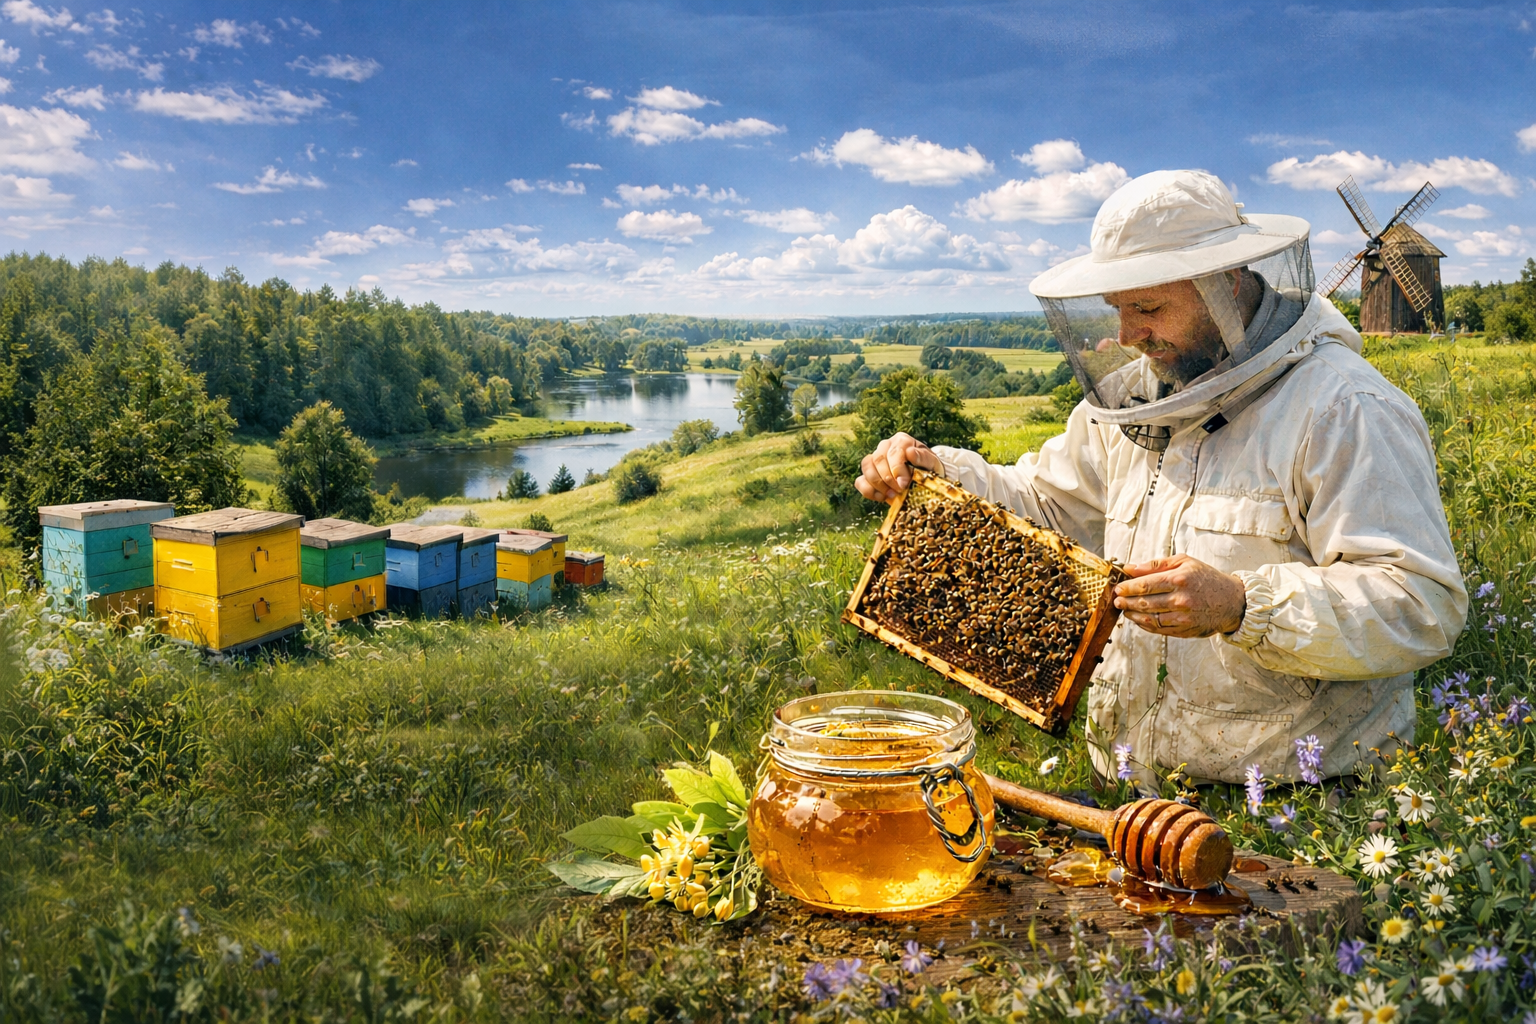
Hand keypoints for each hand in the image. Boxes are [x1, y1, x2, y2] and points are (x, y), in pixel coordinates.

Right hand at [854, 432, 942, 503]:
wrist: (923, 480)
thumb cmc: (928, 469)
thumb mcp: (931, 463)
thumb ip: (923, 458)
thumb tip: (910, 452)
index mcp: (901, 441)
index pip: (893, 451)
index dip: (897, 468)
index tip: (904, 483)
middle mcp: (885, 446)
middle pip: (878, 459)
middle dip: (888, 478)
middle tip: (899, 491)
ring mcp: (874, 460)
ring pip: (866, 468)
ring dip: (878, 484)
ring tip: (892, 494)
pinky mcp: (868, 475)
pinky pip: (860, 481)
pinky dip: (869, 491)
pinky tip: (882, 497)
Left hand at [1112, 554, 1246, 637]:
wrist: (1232, 601)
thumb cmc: (1206, 579)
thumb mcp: (1185, 562)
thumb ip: (1156, 564)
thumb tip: (1130, 568)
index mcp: (1180, 580)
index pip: (1145, 585)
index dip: (1128, 588)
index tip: (1118, 588)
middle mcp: (1181, 600)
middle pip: (1145, 603)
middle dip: (1126, 601)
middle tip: (1117, 600)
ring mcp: (1183, 618)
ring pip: (1150, 618)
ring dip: (1133, 615)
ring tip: (1125, 609)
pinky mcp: (1185, 631)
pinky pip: (1159, 630)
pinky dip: (1145, 625)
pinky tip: (1138, 619)